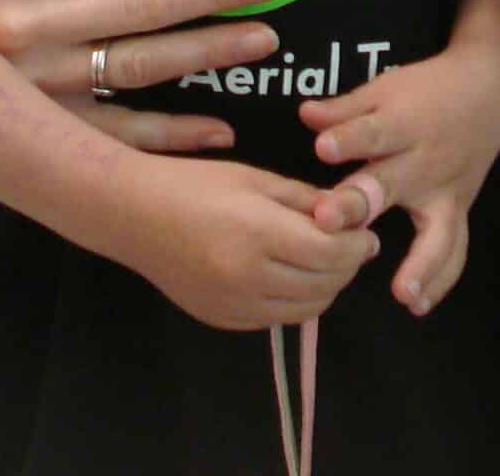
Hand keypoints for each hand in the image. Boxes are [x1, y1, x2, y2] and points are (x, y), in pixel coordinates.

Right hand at [106, 156, 380, 331]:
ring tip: (324, 259)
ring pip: (307, 308)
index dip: (359, 244)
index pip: (333, 253)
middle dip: (348, 265)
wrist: (134, 215)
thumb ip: (307, 201)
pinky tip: (290, 275)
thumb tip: (352, 218)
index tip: (365, 232)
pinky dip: (295, 301)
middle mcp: (247, 277)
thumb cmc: (195, 184)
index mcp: (258, 233)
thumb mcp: (257, 179)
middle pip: (326, 284)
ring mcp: (233, 305)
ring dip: (326, 286)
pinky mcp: (223, 320)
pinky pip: (277, 319)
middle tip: (351, 244)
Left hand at [297, 39, 499, 316]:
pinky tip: (418, 305)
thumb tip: (305, 115)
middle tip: (329, 221)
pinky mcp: (459, 210)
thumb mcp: (385, 88)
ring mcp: (446, 191)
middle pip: (393, 183)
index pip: (373, 131)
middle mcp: (425, 162)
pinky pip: (455, 250)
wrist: (487, 87)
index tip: (323, 148)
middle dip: (361, 203)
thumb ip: (345, 109)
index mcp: (403, 124)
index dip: (348, 139)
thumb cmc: (427, 91)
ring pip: (439, 232)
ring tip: (403, 295)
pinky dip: (440, 278)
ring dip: (422, 264)